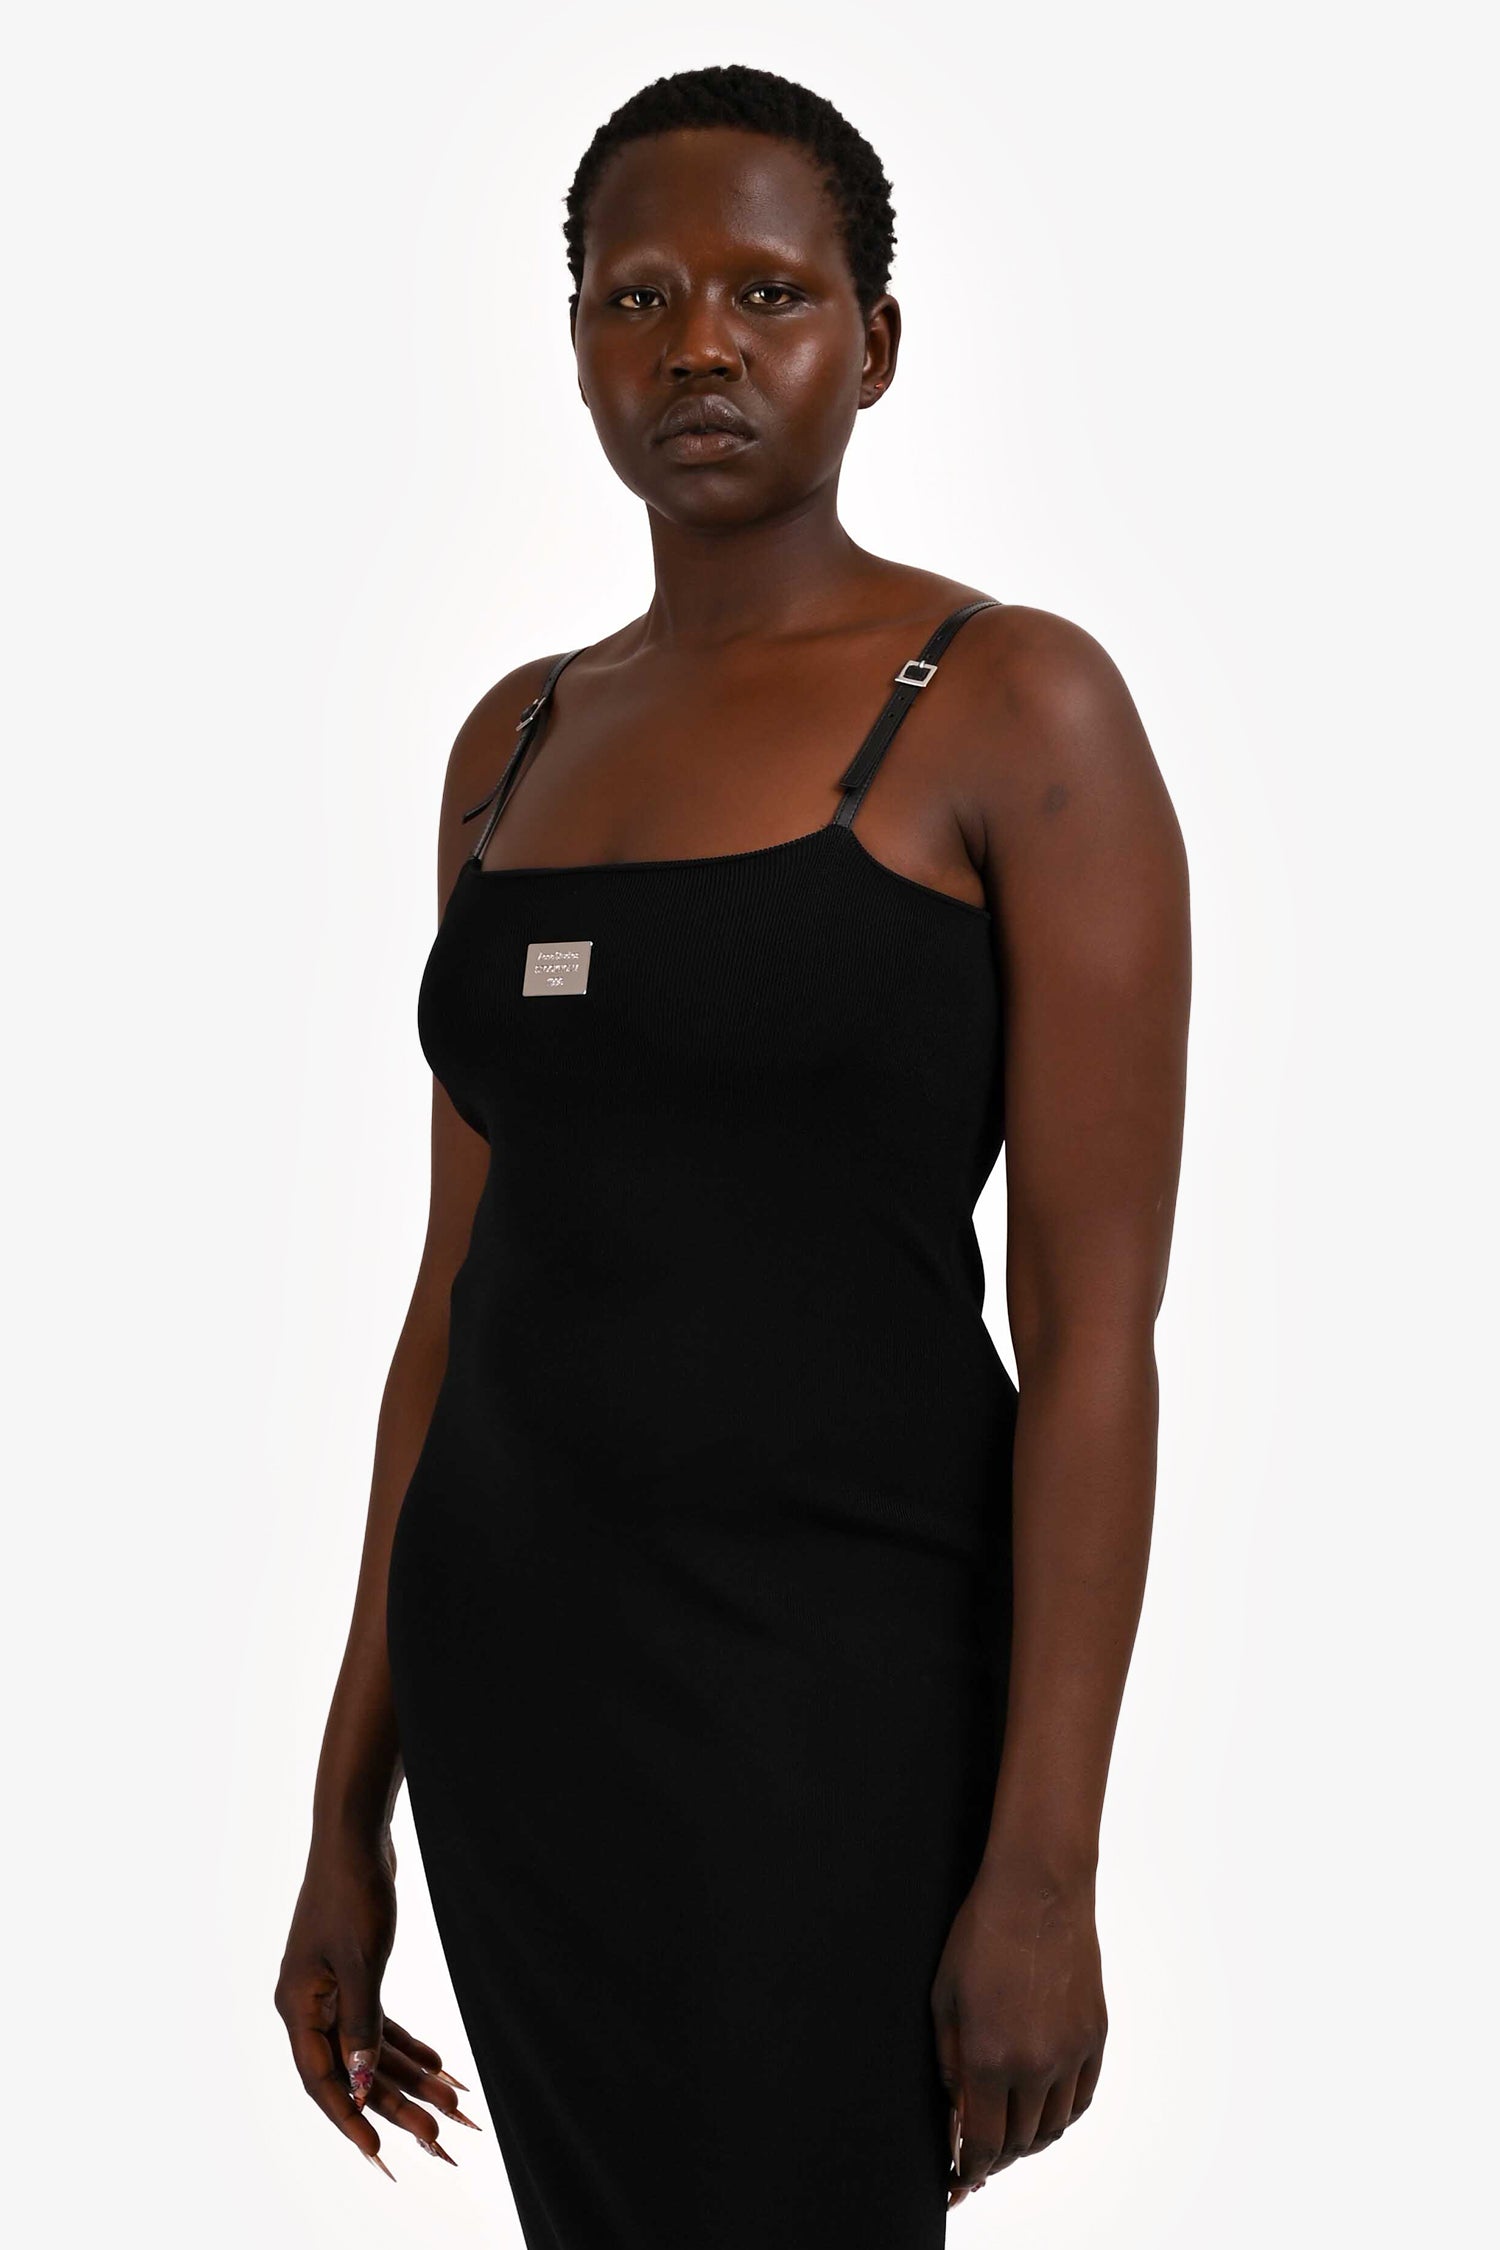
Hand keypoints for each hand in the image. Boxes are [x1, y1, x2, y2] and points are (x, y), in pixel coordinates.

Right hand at [274, 1831, 479, 2176]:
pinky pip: (378, 2023)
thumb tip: (360, 2083)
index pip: (322, 2078)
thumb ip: (361, 2023)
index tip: (377, 2150)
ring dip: (408, 2075)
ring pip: (369, 2048)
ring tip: (452, 2105)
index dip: (349, 2117)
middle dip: (394, 2102)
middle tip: (437, 2136)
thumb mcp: (361, 1961)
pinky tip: (439, 2064)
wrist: (354, 1836)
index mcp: (297, 2004)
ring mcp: (329, 1989)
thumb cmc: (351, 1891)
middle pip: (351, 2068)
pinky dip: (406, 2043)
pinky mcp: (352, 1974)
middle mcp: (308, 2003)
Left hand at [930, 1853, 1105, 2206]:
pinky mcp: (1096, 2037)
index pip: (983, 2143)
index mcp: (989, 2058)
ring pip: (1053, 2128)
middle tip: (980, 2151)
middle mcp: (1035, 2065)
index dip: (969, 2164)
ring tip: (1010, 2128)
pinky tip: (1045, 2107)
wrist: (1039, 1889)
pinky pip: (1081, 2099)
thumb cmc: (982, 1935)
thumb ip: (949, 2065)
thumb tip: (956, 2113)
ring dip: (1029, 2137)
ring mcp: (1071, 2053)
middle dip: (996, 2155)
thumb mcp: (943, 1998)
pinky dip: (1061, 2114)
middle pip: (1019, 2142)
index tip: (961, 2170)